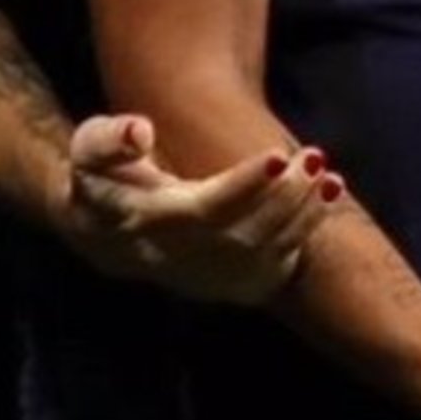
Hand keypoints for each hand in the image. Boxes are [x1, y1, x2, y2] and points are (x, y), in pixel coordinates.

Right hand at [62, 116, 338, 304]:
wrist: (102, 234)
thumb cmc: (100, 178)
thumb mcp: (90, 149)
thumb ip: (111, 139)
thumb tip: (141, 131)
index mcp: (148, 223)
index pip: (204, 209)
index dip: (242, 186)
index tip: (277, 157)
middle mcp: (179, 260)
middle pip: (242, 235)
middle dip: (284, 199)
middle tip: (315, 158)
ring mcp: (205, 281)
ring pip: (263, 257)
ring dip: (303, 219)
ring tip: (330, 178)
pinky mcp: (225, 288)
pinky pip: (270, 274)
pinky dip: (302, 241)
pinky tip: (323, 204)